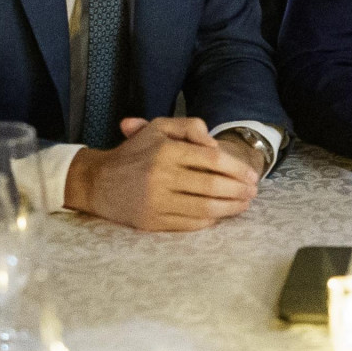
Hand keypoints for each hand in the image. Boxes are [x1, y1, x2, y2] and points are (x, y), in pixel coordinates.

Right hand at [64, 117, 258, 230]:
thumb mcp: (159, 127)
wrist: (98, 182)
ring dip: (230, 208)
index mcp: (166, 151)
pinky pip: (189, 224)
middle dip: (238, 190)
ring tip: (244, 204)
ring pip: (204, 208)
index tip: (251, 175)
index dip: (236, 168)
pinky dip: (209, 221)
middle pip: (212, 186)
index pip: (211, 160)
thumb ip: (190, 126)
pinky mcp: (152, 223)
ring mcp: (157, 202)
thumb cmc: (134, 152)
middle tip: (253, 192)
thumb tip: (214, 144)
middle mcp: (162, 177)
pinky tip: (221, 215)